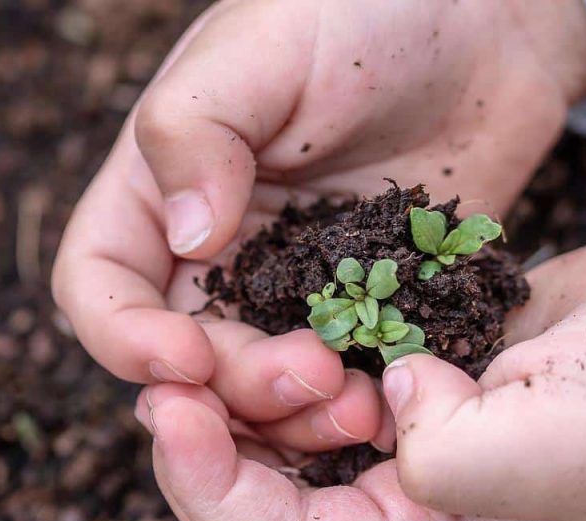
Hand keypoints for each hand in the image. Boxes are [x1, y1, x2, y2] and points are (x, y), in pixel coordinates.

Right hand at [53, 0, 585, 454]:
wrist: (487, 22)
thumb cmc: (362, 10)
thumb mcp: (262, 47)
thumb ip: (196, 132)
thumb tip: (185, 240)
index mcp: (159, 191)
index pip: (98, 285)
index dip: (123, 337)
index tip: (185, 358)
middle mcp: (214, 252)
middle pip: (184, 357)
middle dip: (231, 386)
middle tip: (308, 376)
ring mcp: (289, 287)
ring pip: (259, 387)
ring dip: (292, 414)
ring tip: (357, 403)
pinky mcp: (362, 308)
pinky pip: (342, 376)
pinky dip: (355, 403)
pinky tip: (394, 401)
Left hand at [136, 230, 585, 520]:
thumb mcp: (553, 445)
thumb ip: (446, 455)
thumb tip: (386, 404)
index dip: (211, 490)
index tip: (169, 413)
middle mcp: (409, 512)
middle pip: (265, 508)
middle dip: (202, 454)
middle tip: (159, 387)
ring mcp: (407, 449)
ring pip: (283, 450)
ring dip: (236, 410)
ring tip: (196, 358)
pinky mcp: (412, 388)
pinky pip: (320, 394)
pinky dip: (281, 371)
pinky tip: (259, 334)